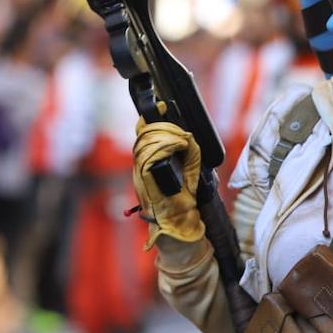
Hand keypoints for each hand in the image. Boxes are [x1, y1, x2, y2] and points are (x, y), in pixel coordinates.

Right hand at [132, 119, 204, 244]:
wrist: (179, 227)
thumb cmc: (184, 203)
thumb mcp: (190, 173)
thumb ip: (189, 155)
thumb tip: (190, 137)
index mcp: (149, 165)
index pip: (144, 135)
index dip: (150, 119)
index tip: (162, 105)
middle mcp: (141, 168)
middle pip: (144, 136)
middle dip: (162, 124)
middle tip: (177, 124)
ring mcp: (142, 175)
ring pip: (147, 143)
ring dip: (166, 134)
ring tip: (181, 136)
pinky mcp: (147, 181)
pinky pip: (151, 156)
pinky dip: (166, 146)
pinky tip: (179, 143)